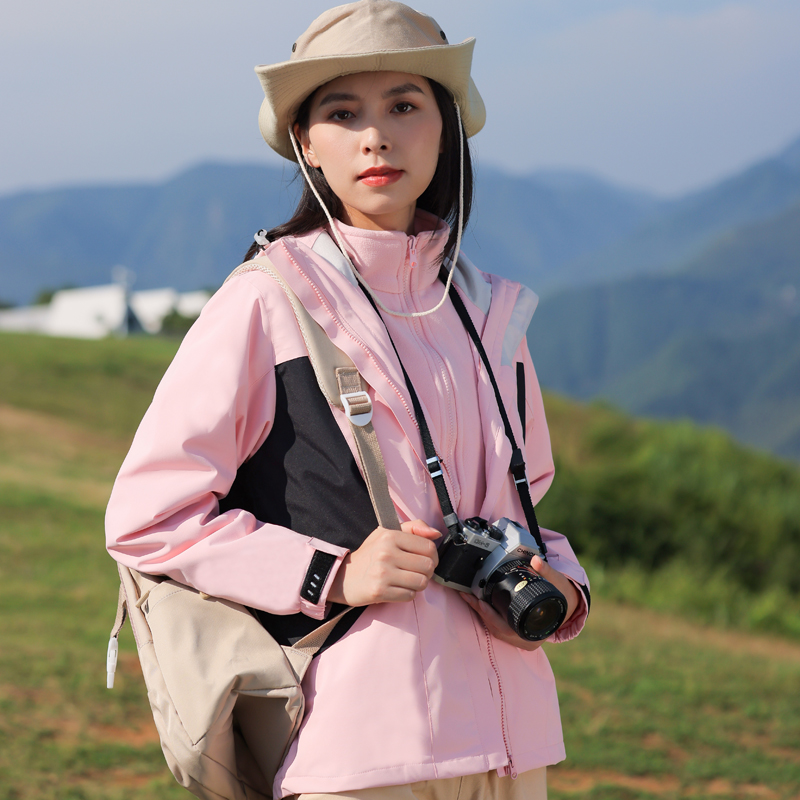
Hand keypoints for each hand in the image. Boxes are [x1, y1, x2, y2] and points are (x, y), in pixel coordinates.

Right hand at [327, 520, 439, 605]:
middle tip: (417, 572)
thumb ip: (414, 527)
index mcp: (390, 536)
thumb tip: (436, 533)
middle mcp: (386, 553)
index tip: (426, 560)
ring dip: (418, 584)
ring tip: (408, 580)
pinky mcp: (379, 591)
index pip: (428, 547)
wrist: (342, 576)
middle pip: (428, 566)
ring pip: (421, 582)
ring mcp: (383, 573)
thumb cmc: (369, 555)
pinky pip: (409, 595)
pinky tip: (398, 588)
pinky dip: (407, 594)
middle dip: (427, 572)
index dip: (433, 556)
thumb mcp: (386, 533)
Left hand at [460, 556, 579, 651]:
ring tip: (469, 598)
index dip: (490, 616)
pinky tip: (479, 604)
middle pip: (496, 629)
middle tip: (467, 596)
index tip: (479, 602)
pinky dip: (488, 616)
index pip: (506, 628)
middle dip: (480, 612)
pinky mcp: (516, 634)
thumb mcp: (557, 582)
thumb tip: (536, 560)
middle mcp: (526, 640)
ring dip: (481, 614)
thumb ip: (546, 571)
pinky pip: (498, 627)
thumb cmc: (561, 596)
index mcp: (534, 634)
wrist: (569, 605)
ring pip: (495, 629)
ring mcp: (521, 639)